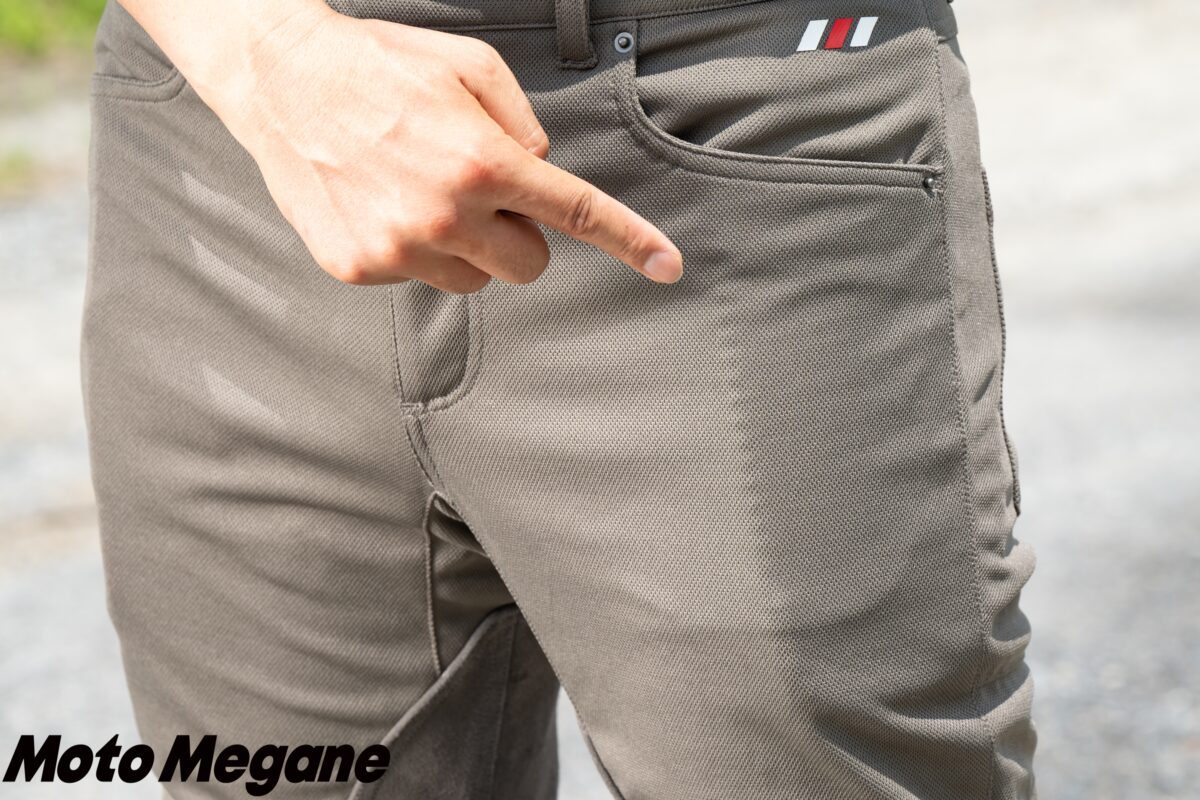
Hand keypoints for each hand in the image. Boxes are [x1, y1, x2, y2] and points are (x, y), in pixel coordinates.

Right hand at [199, 6, 683, 290]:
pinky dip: (410, 247)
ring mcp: (397, 248)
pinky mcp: (357, 266)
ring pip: (470, 279)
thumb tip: (540, 177)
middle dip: (517, 237)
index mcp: (483, 161)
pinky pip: (416, 275)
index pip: (574, 213)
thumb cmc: (384, 65)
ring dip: (462, 244)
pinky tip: (379, 201)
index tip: (669, 267)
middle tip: (479, 193)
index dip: (628, 241)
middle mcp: (443, 214)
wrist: (280, 77)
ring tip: (418, 190)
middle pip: (526, 267)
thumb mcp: (472, 65)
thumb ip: (523, 126)